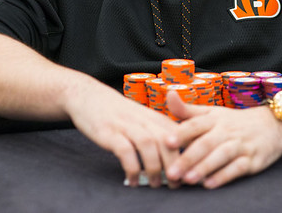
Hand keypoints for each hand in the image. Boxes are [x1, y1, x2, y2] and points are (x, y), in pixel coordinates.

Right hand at [64, 83, 181, 187]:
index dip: (188, 153)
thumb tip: (177, 159)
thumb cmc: (119, 113)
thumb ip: (159, 134)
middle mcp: (144, 120)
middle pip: (167, 140)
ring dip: (155, 167)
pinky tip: (133, 180)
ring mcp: (126, 125)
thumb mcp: (144, 119)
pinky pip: (124, 151)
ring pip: (149, 144)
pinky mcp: (109, 132)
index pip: (180, 135)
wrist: (89, 96)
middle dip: (175, 164)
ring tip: (156, 184)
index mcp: (156, 118)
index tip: (192, 171)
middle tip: (176, 184)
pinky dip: (131, 167)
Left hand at [163, 91, 281, 188]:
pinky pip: (238, 168)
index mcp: (214, 119)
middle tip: (171, 173)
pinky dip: (224, 176)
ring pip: (222, 155)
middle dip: (188, 158)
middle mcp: (227, 130)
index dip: (182, 132)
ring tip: (188, 179)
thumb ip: (188, 109)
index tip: (167, 141)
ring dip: (205, 167)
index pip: (196, 124)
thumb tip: (169, 94)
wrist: (273, 124)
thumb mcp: (212, 113)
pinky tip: (210, 184)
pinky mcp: (253, 159)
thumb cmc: (234, 121)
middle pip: (206, 143)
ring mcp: (241, 145)